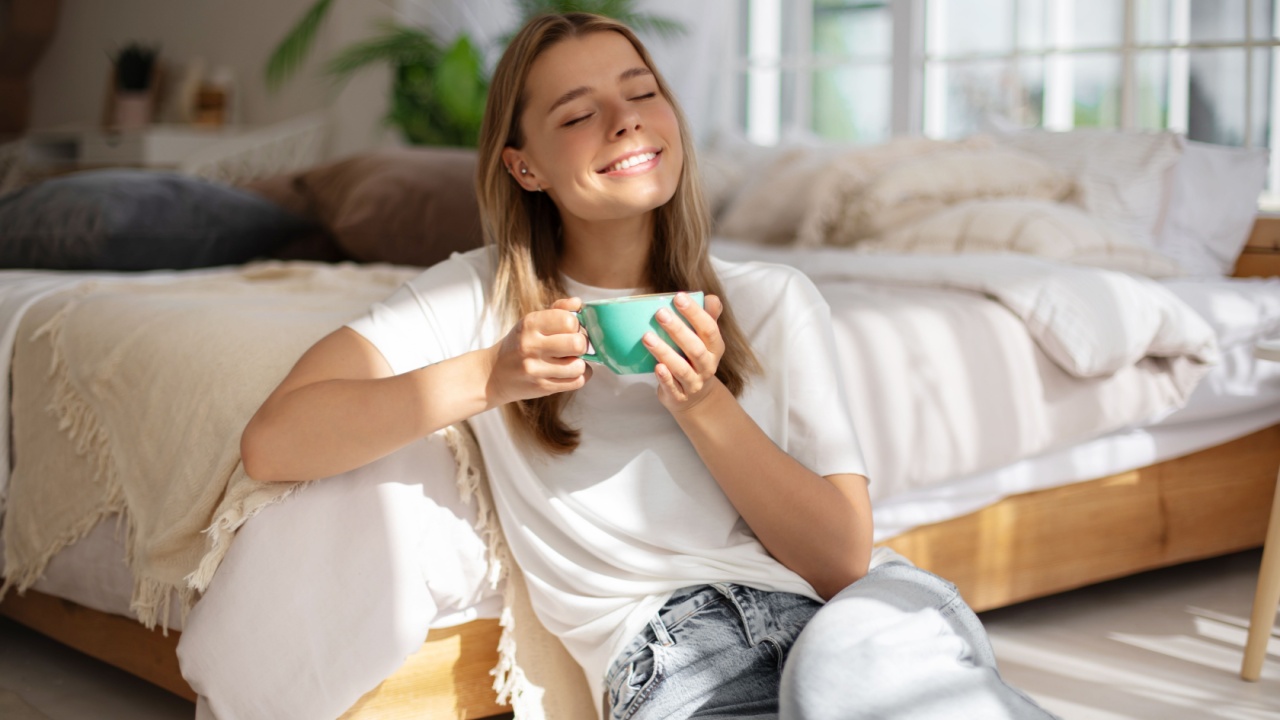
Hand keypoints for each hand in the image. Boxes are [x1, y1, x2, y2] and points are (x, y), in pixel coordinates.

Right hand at [487, 297, 591, 405]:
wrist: (493, 374)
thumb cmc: (519, 344)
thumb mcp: (532, 322)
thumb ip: (558, 310)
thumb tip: (579, 303)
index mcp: (530, 324)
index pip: (568, 320)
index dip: (576, 325)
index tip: (571, 329)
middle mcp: (531, 346)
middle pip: (577, 344)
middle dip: (582, 344)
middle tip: (575, 345)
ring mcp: (536, 369)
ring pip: (579, 366)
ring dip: (580, 363)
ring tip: (571, 360)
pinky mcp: (542, 387)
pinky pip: (576, 382)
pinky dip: (580, 376)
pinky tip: (570, 371)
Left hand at [645, 293, 724, 413]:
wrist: (696, 399)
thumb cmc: (696, 360)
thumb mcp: (705, 341)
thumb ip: (708, 318)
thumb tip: (711, 297)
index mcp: (715, 348)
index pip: (709, 329)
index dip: (695, 313)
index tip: (679, 297)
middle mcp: (707, 366)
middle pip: (695, 348)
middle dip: (678, 330)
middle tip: (660, 313)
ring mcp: (694, 383)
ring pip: (681, 369)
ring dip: (664, 352)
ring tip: (647, 337)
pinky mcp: (679, 396)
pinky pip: (672, 387)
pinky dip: (665, 378)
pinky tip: (656, 367)